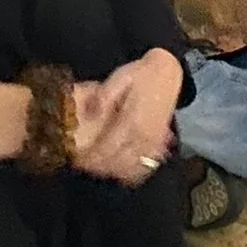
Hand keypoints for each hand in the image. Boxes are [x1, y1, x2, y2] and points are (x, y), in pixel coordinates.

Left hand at [69, 50, 183, 184]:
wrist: (168, 74)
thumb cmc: (140, 75)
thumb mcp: (119, 77)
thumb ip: (104, 96)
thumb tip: (90, 113)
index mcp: (132, 121)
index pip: (108, 149)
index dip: (92, 158)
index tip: (78, 161)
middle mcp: (143, 136)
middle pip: (117, 162)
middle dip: (98, 167)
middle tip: (82, 165)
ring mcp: (152, 142)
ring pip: (130, 168)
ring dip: (112, 171)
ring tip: (97, 168)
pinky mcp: (157, 144)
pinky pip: (144, 166)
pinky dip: (130, 172)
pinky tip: (119, 170)